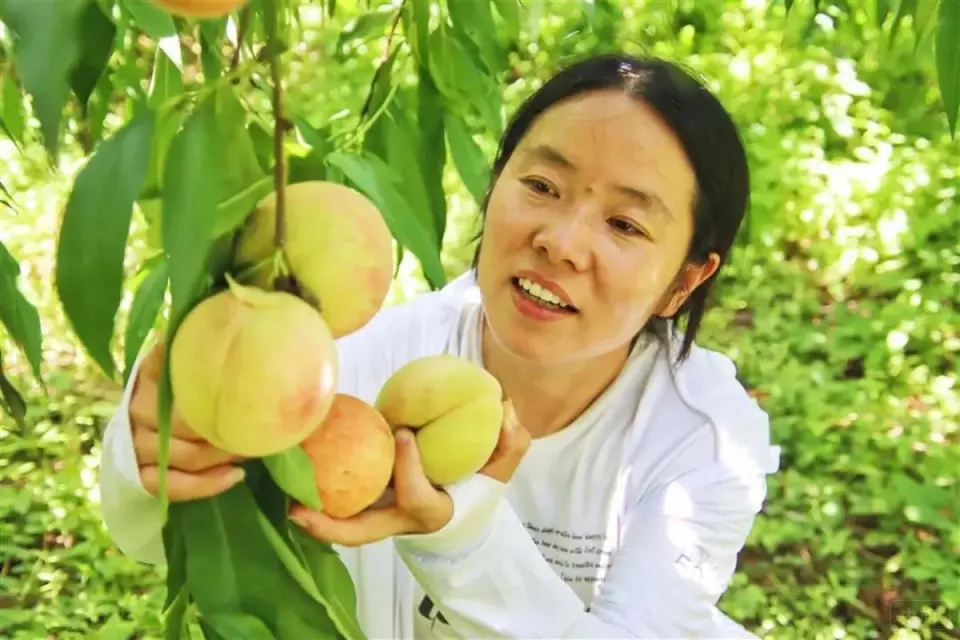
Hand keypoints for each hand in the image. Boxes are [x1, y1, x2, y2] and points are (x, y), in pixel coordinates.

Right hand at [129, 343, 246, 501]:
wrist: (158, 412)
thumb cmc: (194, 381)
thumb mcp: (194, 355)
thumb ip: (206, 340)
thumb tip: (235, 309)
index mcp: (150, 372)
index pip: (172, 381)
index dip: (206, 395)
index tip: (243, 396)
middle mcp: (135, 406)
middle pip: (178, 425)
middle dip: (220, 431)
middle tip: (257, 430)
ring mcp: (133, 443)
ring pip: (175, 456)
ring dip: (217, 457)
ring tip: (249, 451)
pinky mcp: (137, 475)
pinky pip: (167, 486)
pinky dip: (202, 485)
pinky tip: (234, 477)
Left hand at [289, 399, 529, 546]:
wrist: (467, 505)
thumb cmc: (477, 483)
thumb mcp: (502, 465)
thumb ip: (509, 439)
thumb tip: (504, 408)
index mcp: (435, 511)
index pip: (418, 498)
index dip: (410, 469)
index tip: (405, 433)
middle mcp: (402, 520)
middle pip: (364, 533)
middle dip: (331, 527)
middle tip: (297, 510)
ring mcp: (384, 518)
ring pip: (345, 528)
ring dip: (315, 520)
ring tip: (285, 499)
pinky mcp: (371, 508)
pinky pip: (342, 510)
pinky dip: (319, 500)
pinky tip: (299, 469)